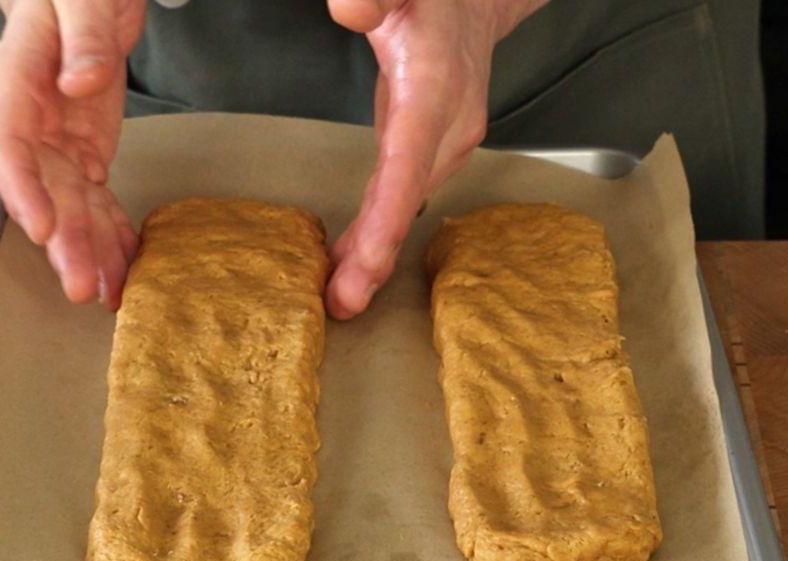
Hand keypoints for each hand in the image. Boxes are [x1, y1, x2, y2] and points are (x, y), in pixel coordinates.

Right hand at [0, 0, 146, 308]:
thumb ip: (82, 36)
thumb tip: (80, 81)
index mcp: (15, 85)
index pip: (9, 144)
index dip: (23, 190)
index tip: (42, 227)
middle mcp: (30, 126)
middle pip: (42, 192)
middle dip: (62, 243)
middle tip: (80, 284)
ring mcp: (57, 146)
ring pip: (71, 208)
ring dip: (89, 254)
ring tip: (107, 295)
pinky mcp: (84, 155)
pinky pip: (97, 202)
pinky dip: (112, 238)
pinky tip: (123, 270)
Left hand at [325, 0, 546, 318]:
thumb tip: (348, 7)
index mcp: (435, 85)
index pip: (410, 159)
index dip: (389, 216)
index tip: (366, 263)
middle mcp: (448, 124)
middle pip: (408, 197)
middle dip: (377, 256)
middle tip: (342, 304)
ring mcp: (446, 140)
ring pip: (404, 203)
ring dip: (374, 251)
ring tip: (339, 296)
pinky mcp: (434, 146)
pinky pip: (400, 194)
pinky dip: (377, 228)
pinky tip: (351, 258)